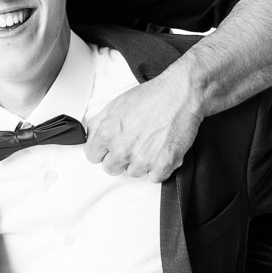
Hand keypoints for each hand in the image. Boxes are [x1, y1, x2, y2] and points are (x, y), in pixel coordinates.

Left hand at [85, 66, 202, 181]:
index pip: (92, 156)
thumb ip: (99, 123)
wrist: (180, 94)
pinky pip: (154, 178)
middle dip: (119, 159)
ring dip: (140, 163)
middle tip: (133, 145)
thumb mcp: (116, 104)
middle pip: (111, 168)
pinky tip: (161, 152)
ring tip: (150, 143)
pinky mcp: (163, 165)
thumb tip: (90, 136)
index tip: (110, 148)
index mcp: (108, 134)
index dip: (102, 151)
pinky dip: (158, 168)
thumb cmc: (152, 96)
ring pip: (133, 173)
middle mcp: (123, 149)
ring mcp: (143, 159)